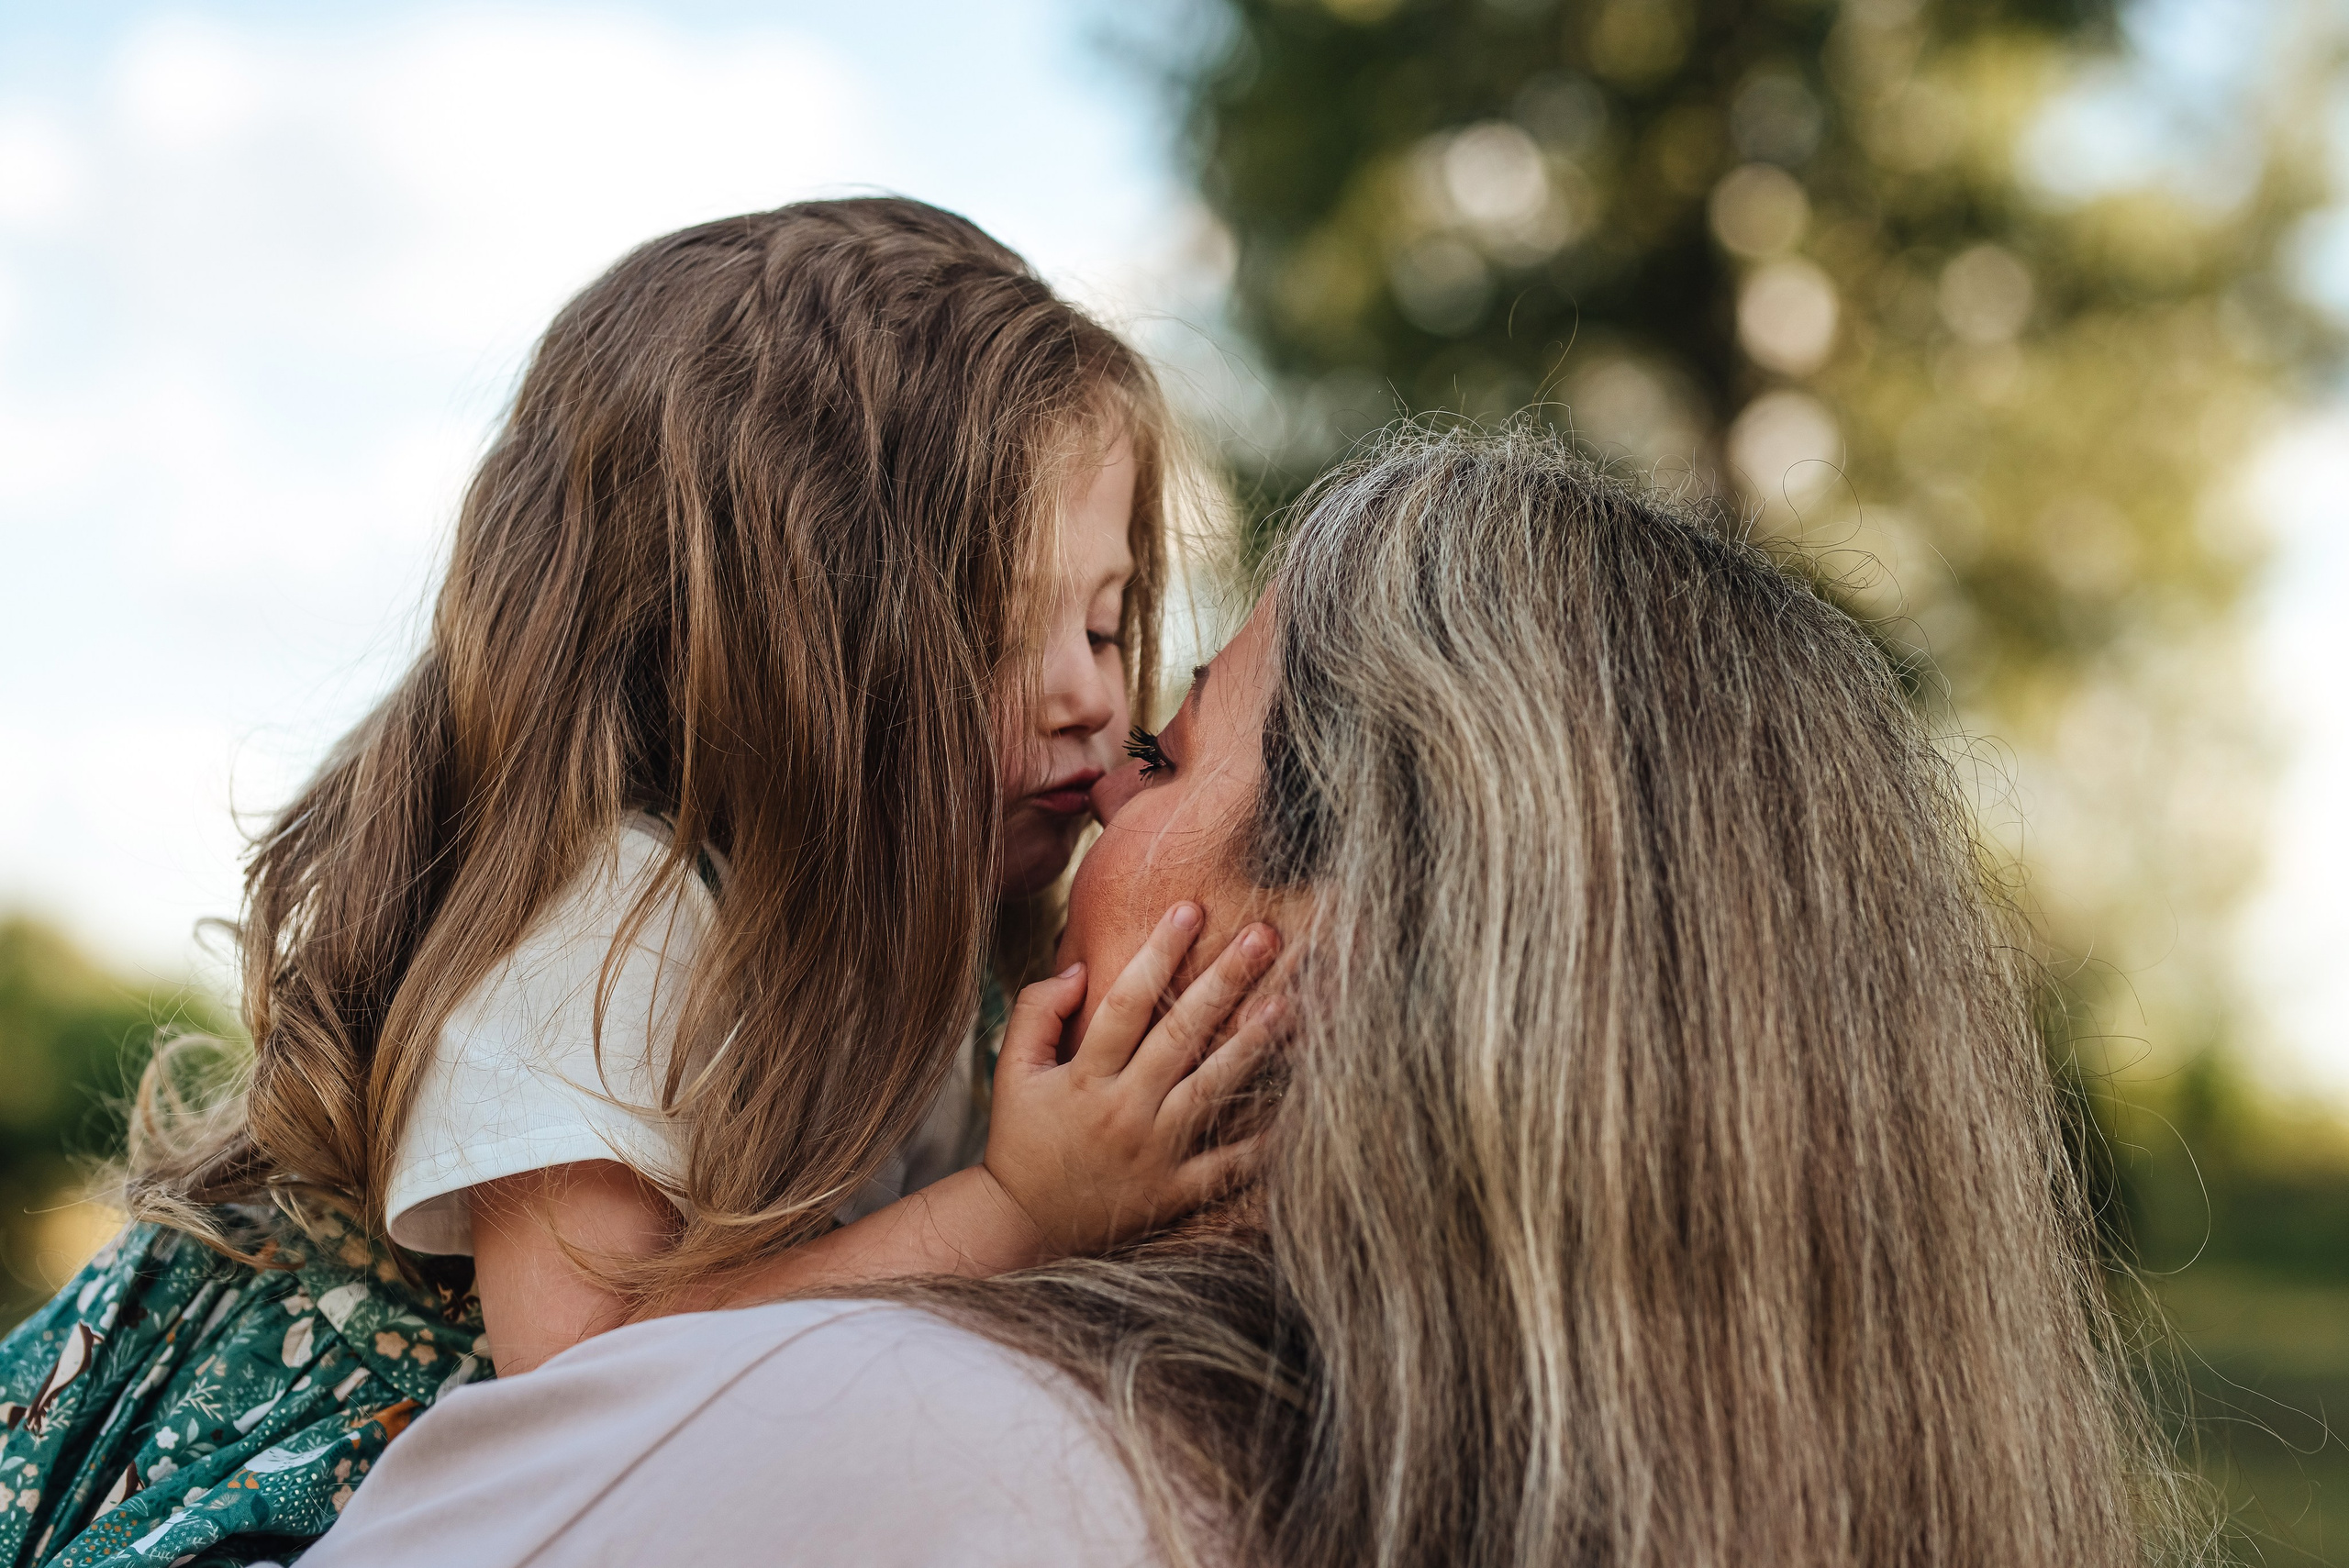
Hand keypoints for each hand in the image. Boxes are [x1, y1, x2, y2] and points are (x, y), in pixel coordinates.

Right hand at [981, 903, 1284, 1259]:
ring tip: (1289, 1004)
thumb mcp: (1011, 1071)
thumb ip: (1038, 1011)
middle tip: (1264, 935)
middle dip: (1224, 981)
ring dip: (1252, 1045)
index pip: (1126, 1002)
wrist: (1022, 1226)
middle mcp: (1122, 1112)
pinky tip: (1298, 1105)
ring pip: (1211, 1091)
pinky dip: (1262, 1140)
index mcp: (1084, 1077)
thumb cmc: (1022, 1138)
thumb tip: (1083, 968)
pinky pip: (1228, 1166)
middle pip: (1180, 1036)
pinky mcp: (1174, 1193)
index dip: (1159, 953)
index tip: (1190, 908)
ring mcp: (1153, 1155)